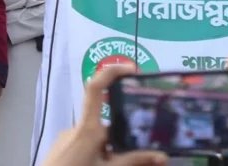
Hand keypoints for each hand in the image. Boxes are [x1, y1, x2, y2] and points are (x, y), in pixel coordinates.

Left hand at [41, 64, 166, 165]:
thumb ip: (134, 161)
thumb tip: (163, 157)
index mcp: (88, 127)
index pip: (96, 88)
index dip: (111, 72)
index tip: (132, 70)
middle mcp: (77, 127)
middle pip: (106, 121)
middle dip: (125, 132)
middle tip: (145, 142)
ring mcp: (68, 137)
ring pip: (98, 138)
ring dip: (112, 149)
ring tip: (125, 162)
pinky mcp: (64, 147)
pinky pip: (87, 145)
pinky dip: (100, 154)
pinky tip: (105, 164)